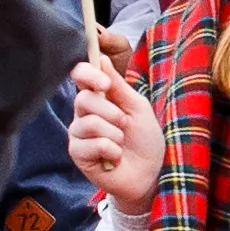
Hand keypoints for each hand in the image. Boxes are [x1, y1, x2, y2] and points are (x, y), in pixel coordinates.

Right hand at [69, 52, 163, 206]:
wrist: (151, 173)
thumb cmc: (145, 139)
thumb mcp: (137, 107)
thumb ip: (118, 84)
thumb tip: (101, 58)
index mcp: (98, 98)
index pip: (80, 76)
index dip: (88, 74)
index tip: (104, 84)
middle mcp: (83, 114)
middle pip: (84, 99)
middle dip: (112, 113)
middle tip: (125, 125)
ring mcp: (78, 134)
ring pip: (89, 123)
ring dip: (115, 135)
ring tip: (121, 144)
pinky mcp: (78, 154)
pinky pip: (91, 144)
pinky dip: (111, 150)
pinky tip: (115, 158)